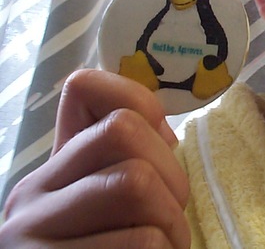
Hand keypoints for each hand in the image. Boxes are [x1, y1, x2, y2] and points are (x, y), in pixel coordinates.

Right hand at [0, 69, 190, 247]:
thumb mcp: (100, 208)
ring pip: (135, 182)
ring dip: (172, 221)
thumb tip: (166, 132)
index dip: (139, 100)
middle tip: (174, 215)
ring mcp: (34, 237)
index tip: (165, 140)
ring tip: (167, 247)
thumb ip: (123, 166)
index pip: (84, 88)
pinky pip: (142, 242)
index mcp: (51, 170)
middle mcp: (32, 195)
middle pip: (124, 133)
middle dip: (172, 173)